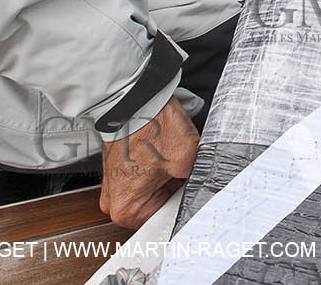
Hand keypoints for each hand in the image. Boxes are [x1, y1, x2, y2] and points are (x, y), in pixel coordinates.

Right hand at [99, 97, 199, 228]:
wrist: (135, 98)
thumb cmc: (152, 126)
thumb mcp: (188, 159)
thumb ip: (197, 181)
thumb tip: (205, 188)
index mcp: (125, 209)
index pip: (163, 221)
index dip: (182, 204)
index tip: (190, 190)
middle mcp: (114, 201)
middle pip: (157, 207)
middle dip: (175, 191)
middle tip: (183, 171)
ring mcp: (116, 185)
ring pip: (153, 192)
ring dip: (168, 179)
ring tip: (173, 160)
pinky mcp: (120, 170)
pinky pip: (145, 178)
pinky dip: (159, 169)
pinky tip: (165, 154)